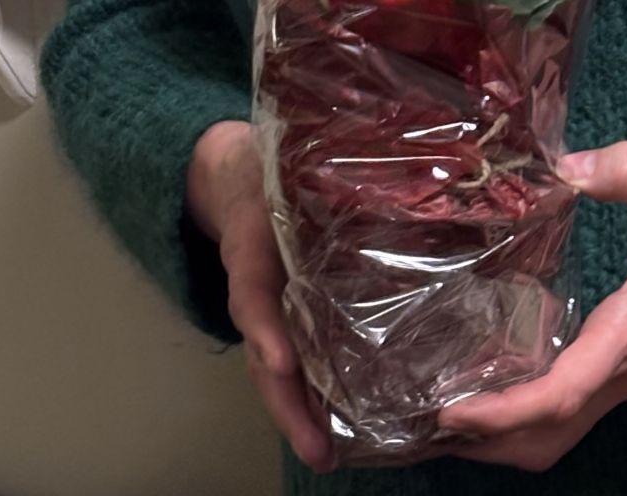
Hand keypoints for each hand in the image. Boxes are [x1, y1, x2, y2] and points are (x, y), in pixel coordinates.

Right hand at [185, 120, 333, 473]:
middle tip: (319, 451)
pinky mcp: (288, 317)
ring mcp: (268, 311)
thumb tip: (388, 170)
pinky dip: (311, 397)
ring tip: (328, 456)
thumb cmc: (268, 180)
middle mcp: (257, 295)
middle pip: (266, 360)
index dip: (267, 334)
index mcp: (254, 260)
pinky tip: (344, 423)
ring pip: (277, 374)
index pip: (253, 300)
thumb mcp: (280, 174)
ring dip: (300, 415)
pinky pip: (295, 363)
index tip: (280, 365)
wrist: (238, 177)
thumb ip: (311, 178)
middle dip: (291, 407)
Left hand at [436, 140, 626, 472]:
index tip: (448, 411)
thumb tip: (561, 163)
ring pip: (564, 429)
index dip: (499, 414)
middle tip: (425, 413)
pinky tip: (509, 371)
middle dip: (486, 440)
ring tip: (452, 401)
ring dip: (508, 432)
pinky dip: (537, 410)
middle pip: (548, 437)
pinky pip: (580, 408)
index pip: (557, 398)